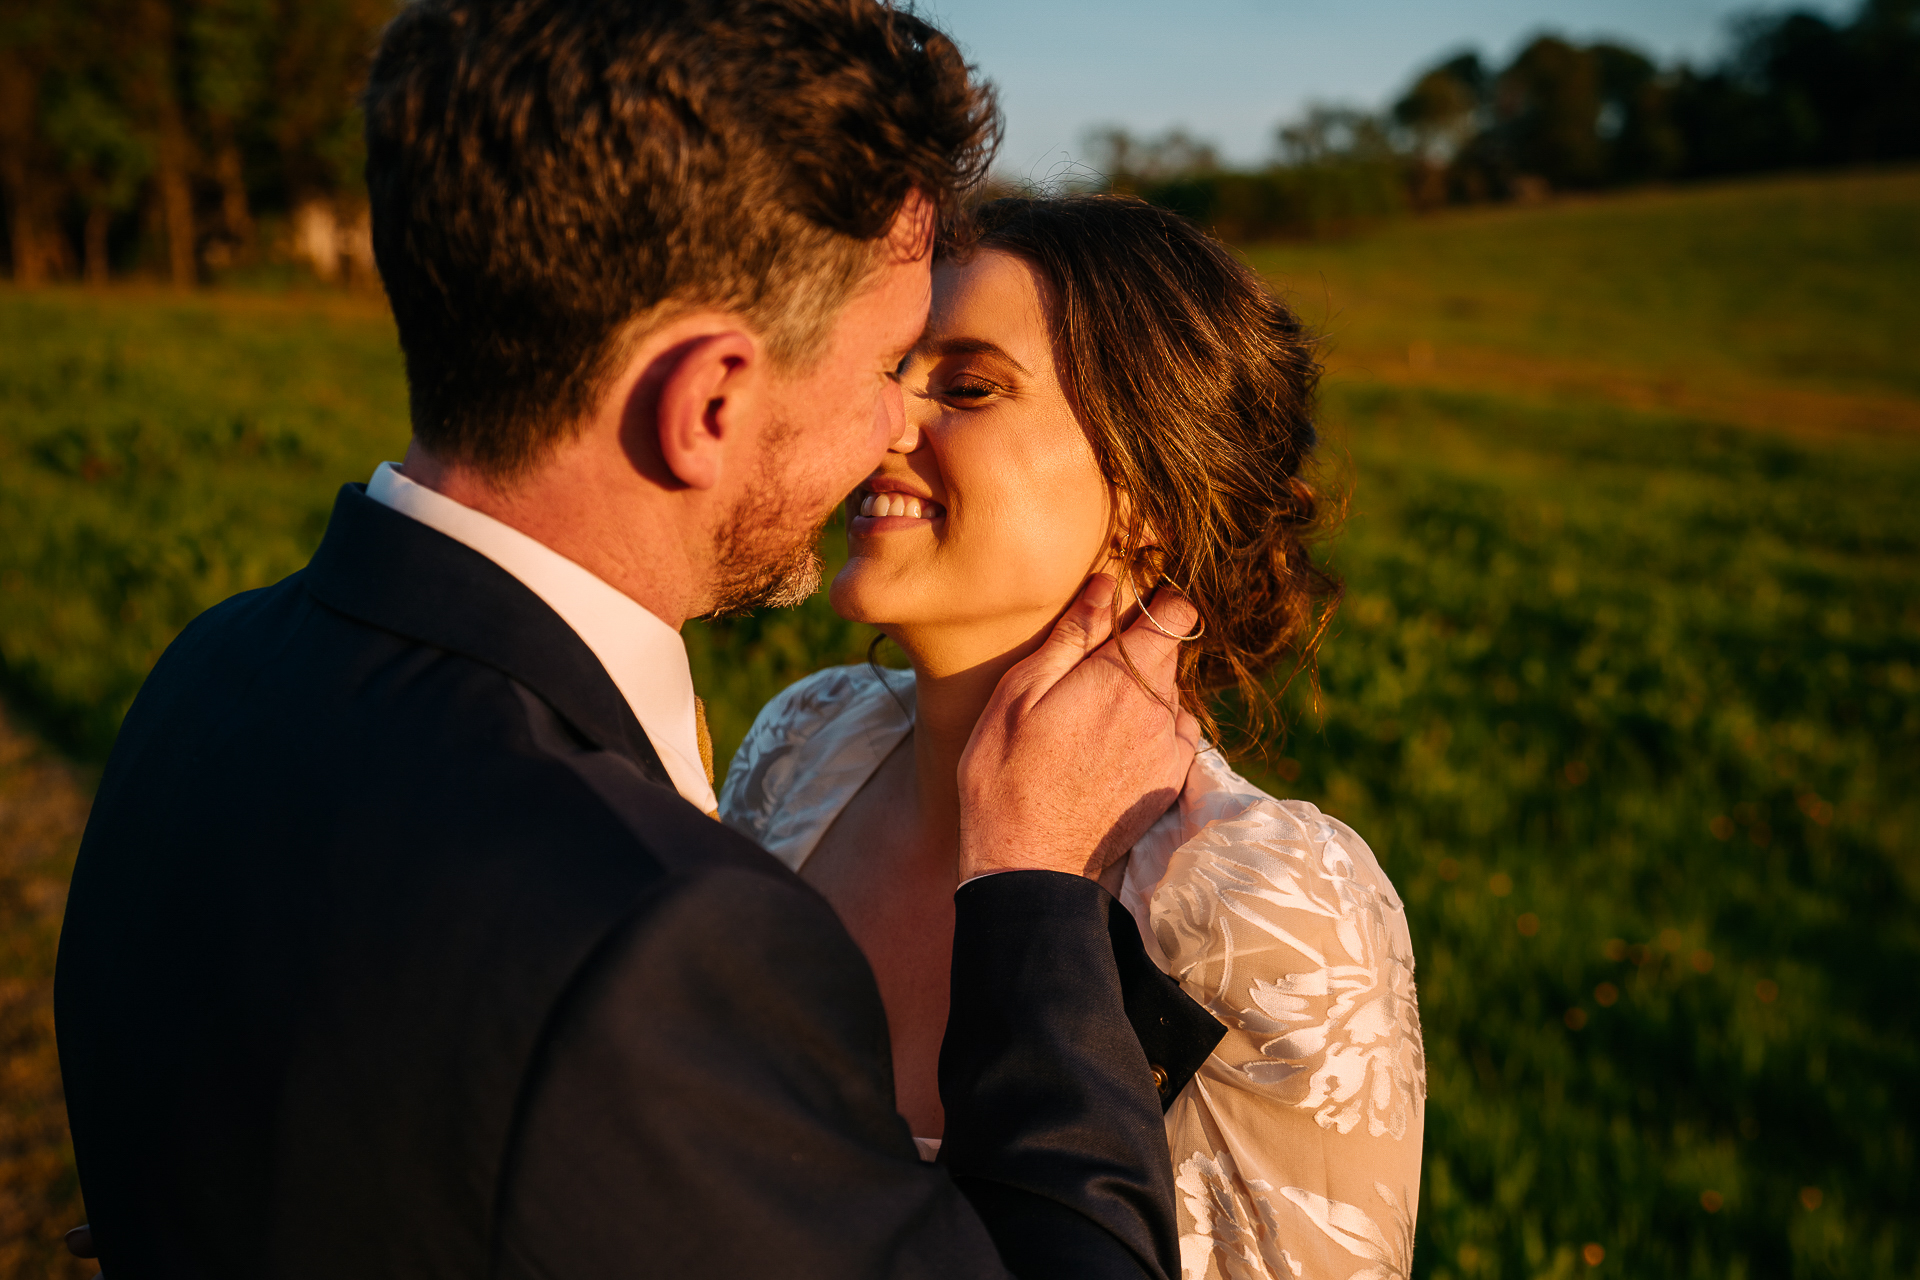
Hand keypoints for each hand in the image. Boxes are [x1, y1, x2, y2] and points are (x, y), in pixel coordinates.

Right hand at [956, 573, 1201, 881]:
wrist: (1028, 864)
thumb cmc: (1006, 776)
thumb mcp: (1020, 694)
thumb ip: (1070, 637)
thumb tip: (1106, 588)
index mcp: (1123, 679)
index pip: (1176, 616)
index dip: (1154, 607)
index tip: (1123, 614)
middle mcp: (1160, 711)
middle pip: (1169, 657)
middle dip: (1137, 653)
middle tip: (1084, 674)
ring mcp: (1169, 750)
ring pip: (1170, 698)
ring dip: (1142, 696)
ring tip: (1089, 718)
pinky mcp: (1169, 784)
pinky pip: (1173, 737)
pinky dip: (1150, 732)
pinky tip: (1107, 748)